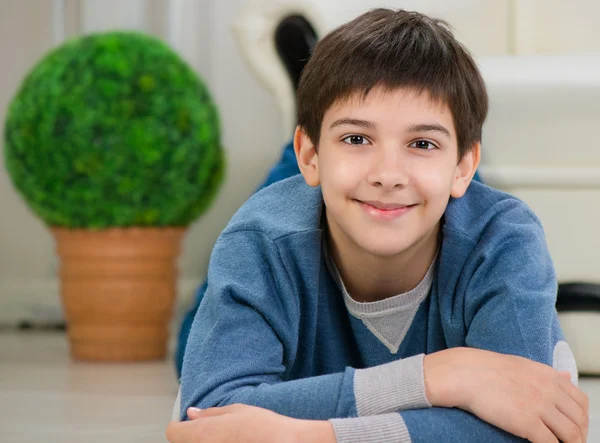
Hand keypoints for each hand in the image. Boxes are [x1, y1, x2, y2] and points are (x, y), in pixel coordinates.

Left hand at [165, 404, 335, 442]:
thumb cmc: (265, 428)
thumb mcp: (238, 411)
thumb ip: (210, 413)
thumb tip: (192, 413)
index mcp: (202, 433)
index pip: (173, 432)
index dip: (181, 427)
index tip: (189, 426)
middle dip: (194, 438)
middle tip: (216, 434)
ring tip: (229, 440)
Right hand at [424, 348, 588, 442]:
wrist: (465, 374)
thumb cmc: (487, 369)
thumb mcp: (523, 365)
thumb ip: (547, 374)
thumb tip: (567, 376)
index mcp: (550, 376)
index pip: (581, 402)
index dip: (582, 419)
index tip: (575, 428)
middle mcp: (549, 390)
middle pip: (579, 420)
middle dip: (579, 436)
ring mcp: (540, 407)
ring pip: (571, 435)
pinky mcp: (527, 423)